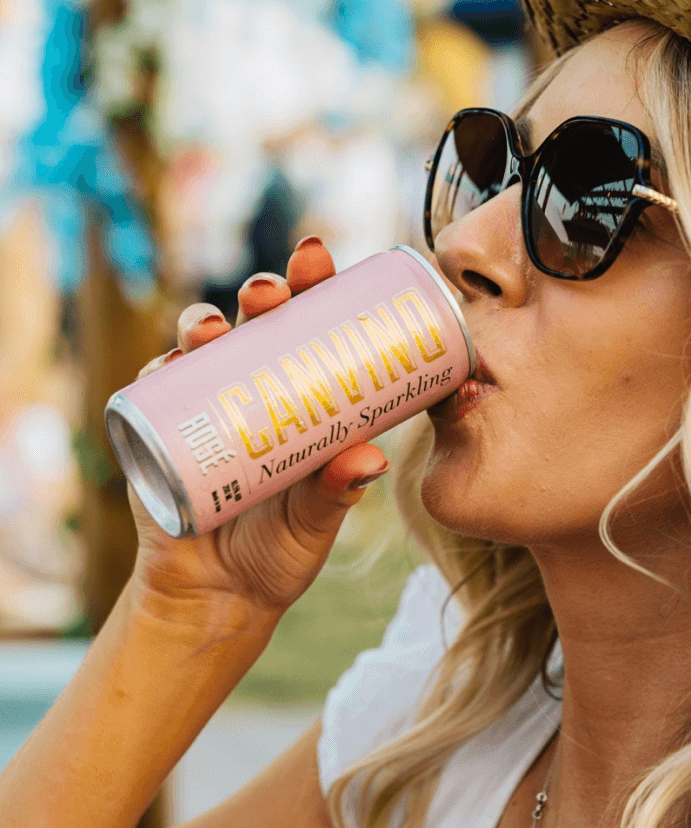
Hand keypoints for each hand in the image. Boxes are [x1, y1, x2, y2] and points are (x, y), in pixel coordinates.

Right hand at [128, 237, 387, 634]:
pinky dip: (157, 372)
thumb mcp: (317, 520)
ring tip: (214, 329)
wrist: (220, 597)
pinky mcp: (158, 433)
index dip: (313, 284)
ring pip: (200, 347)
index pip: (310, 324)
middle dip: (261, 293)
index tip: (320, 260)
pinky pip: (153, 391)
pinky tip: (166, 365)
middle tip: (269, 291)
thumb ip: (338, 492)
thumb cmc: (282, 546)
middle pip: (255, 322)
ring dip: (203, 324)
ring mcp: (202, 404)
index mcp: (301, 391)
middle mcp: (251, 386)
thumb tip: (371, 458)